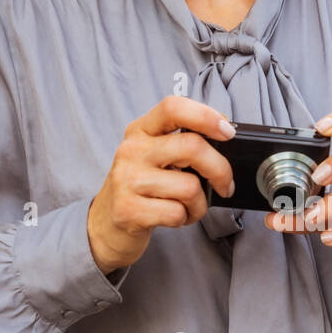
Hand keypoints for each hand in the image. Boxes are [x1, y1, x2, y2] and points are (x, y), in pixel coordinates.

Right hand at [88, 96, 236, 274]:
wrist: (104, 225)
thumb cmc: (141, 187)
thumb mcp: (155, 155)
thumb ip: (183, 141)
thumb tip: (224, 129)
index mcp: (141, 130)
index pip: (173, 107)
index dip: (205, 116)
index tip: (227, 132)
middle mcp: (131, 150)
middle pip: (191, 147)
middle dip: (220, 170)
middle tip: (225, 184)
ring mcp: (127, 179)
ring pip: (189, 186)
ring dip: (200, 204)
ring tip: (189, 207)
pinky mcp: (127, 209)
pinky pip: (176, 212)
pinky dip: (185, 219)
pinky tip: (174, 217)